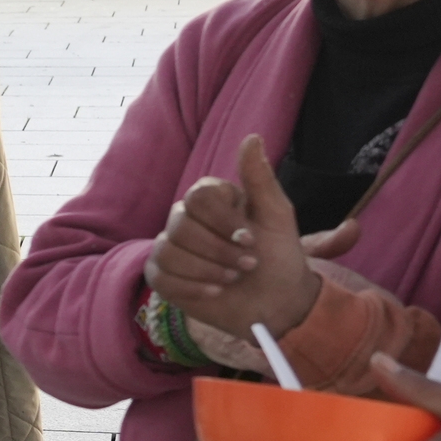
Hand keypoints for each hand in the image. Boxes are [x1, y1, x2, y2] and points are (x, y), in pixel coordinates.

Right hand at [145, 135, 321, 341]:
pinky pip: (161, 277)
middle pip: (181, 226)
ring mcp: (171, 248)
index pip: (197, 197)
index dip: (222, 220)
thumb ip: (260, 177)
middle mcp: (186, 220)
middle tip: (247, 265)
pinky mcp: (163, 276)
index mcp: (212, 201)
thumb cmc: (279, 258)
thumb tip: (252, 137)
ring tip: (232, 279)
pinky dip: (191, 287)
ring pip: (169, 252)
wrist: (276, 303)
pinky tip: (214, 292)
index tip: (249, 239)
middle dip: (218, 251)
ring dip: (207, 271)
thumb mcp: (277, 216)